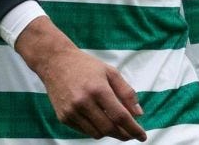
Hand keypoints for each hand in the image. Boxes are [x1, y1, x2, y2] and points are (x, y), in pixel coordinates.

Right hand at [15, 17, 146, 141]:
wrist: (55, 62)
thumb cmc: (86, 66)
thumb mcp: (110, 72)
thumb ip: (126, 92)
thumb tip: (138, 114)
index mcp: (98, 89)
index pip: (120, 116)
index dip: (133, 129)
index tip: (142, 136)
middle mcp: (83, 102)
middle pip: (109, 129)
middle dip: (123, 135)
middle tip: (130, 134)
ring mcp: (72, 111)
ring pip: (97, 133)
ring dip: (109, 133)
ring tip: (115, 125)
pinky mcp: (63, 117)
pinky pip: (84, 131)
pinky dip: (95, 129)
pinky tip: (98, 120)